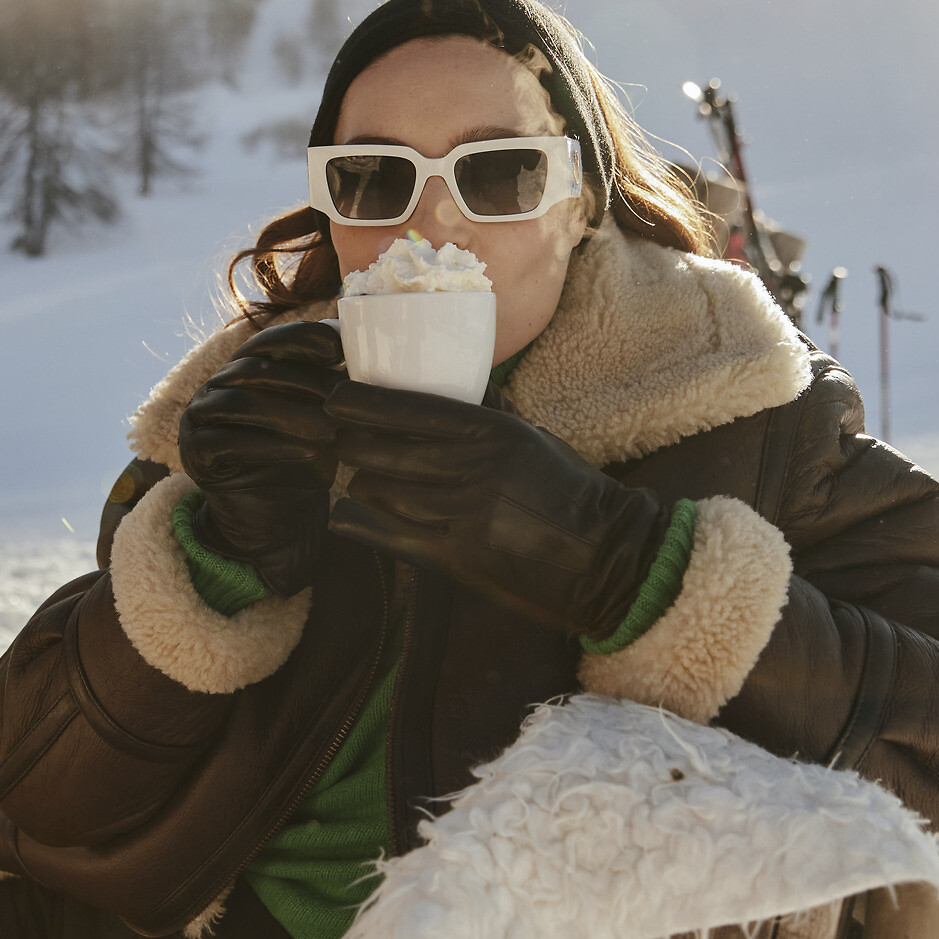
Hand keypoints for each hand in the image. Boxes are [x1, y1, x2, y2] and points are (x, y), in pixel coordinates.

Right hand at [175, 321, 345, 597]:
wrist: (273, 520)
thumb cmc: (302, 462)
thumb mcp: (323, 420)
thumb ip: (331, 387)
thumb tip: (366, 352)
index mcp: (246, 367)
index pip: (270, 340)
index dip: (302, 339)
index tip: (338, 351)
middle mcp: (217, 386)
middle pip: (255, 369)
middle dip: (303, 383)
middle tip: (342, 402)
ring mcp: (199, 417)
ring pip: (240, 403)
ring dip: (288, 415)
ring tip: (328, 432)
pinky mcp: (194, 453)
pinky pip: (226, 442)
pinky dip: (269, 447)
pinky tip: (305, 455)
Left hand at [325, 381, 671, 635]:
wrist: (602, 556)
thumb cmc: (567, 491)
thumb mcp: (530, 437)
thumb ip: (487, 412)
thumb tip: (450, 379)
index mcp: (492, 432)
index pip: (409, 407)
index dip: (360, 404)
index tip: (336, 400)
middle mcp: (474, 469)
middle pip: (382, 449)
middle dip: (350, 444)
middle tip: (340, 443)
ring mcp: (463, 516)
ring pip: (379, 491)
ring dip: (358, 484)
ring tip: (355, 479)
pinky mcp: (457, 559)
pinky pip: (387, 535)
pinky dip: (358, 522)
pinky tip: (345, 514)